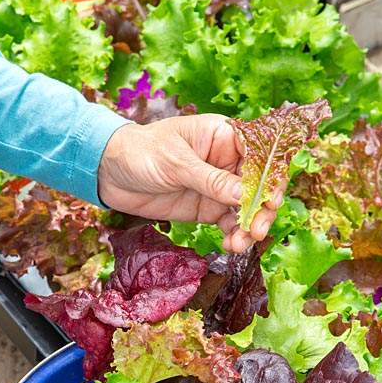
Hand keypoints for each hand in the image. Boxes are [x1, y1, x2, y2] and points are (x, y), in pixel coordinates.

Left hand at [99, 113, 284, 251]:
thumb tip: (244, 196)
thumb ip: (211, 180)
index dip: (271, 176)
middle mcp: (228, 162)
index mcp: (225, 137)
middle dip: (262, 208)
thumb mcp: (176, 163)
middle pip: (260, 185)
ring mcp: (219, 187)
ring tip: (242, 243)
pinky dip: (234, 236)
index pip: (261, 154)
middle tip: (257, 229)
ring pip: (247, 208)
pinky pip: (229, 223)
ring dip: (250, 227)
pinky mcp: (207, 209)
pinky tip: (232, 246)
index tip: (271, 199)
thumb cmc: (142, 152)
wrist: (110, 172)